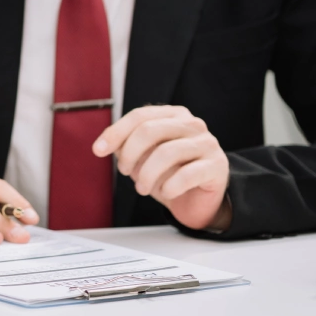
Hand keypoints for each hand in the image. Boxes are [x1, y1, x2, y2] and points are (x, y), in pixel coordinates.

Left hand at [93, 105, 231, 231]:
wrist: (199, 200)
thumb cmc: (169, 174)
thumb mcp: (143, 157)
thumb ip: (127, 146)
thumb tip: (104, 145)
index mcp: (173, 115)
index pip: (139, 116)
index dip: (115, 132)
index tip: (98, 150)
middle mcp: (192, 124)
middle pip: (150, 130)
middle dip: (130, 154)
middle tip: (126, 172)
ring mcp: (207, 143)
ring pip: (166, 153)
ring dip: (147, 175)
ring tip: (142, 188)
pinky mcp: (217, 166)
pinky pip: (186, 174)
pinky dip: (169, 187)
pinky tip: (166, 193)